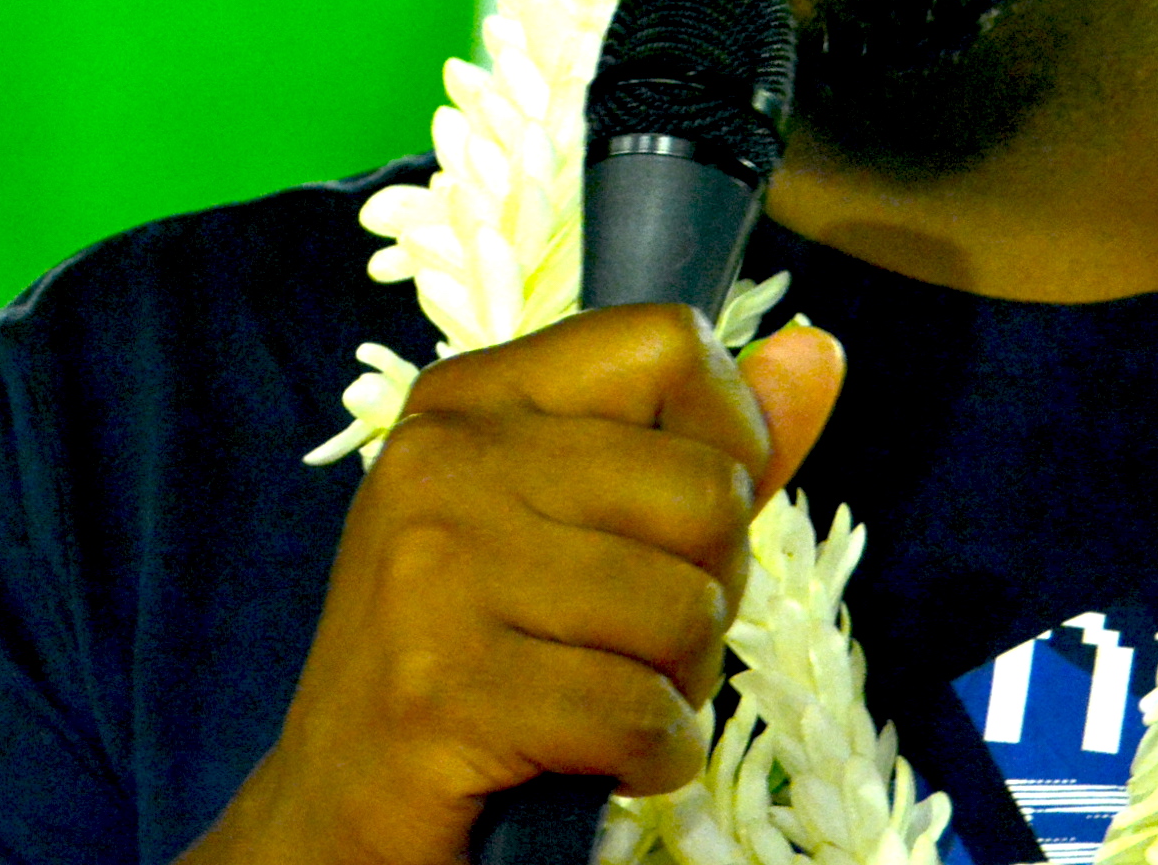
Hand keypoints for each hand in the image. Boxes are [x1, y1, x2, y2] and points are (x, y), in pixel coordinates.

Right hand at [185, 308, 842, 864]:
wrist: (338, 810)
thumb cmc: (479, 656)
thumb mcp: (576, 523)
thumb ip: (703, 442)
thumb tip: (819, 350)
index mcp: (471, 398)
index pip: (669, 346)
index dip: (725, 439)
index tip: (677, 520)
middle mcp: (444, 461)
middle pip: (705, 490)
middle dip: (704, 590)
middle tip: (623, 639)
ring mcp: (434, 573)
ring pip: (686, 610)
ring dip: (675, 685)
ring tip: (596, 696)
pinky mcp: (443, 690)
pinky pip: (643, 717)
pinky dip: (652, 759)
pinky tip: (593, 759)